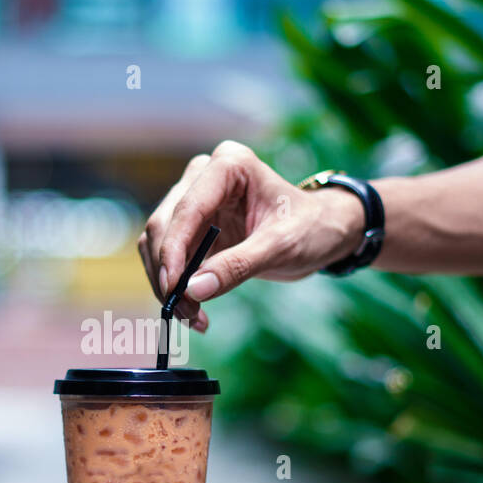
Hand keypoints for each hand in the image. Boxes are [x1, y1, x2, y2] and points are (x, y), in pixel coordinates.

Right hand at [137, 141, 364, 330]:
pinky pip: (170, 257)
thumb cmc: (311, 227)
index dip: (172, 250)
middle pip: (164, 226)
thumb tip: (194, 290)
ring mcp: (195, 200)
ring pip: (159, 244)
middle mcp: (204, 177)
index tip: (173, 288)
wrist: (323, 232)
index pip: (187, 209)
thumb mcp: (281, 247)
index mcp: (229, 165)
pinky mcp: (193, 227)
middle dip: (169, 273)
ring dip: (168, 283)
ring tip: (193, 316)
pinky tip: (194, 308)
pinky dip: (176, 284)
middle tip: (184, 312)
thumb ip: (237, 266)